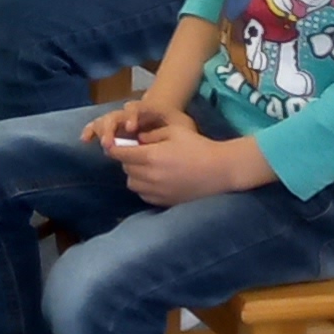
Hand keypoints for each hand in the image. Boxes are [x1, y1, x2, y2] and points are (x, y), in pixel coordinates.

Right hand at [78, 97, 178, 149]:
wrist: (166, 116)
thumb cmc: (174, 122)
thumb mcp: (181, 123)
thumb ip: (173, 127)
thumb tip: (157, 136)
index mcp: (145, 109)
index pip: (135, 109)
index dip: (131, 117)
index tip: (131, 128)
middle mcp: (129, 113)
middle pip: (116, 115)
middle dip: (112, 128)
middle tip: (110, 143)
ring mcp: (119, 119)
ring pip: (105, 121)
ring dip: (102, 132)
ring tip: (103, 145)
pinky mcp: (113, 129)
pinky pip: (98, 127)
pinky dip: (90, 132)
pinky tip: (85, 140)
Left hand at [112, 117, 272, 206]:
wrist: (221, 170)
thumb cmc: (199, 147)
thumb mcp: (175, 131)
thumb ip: (152, 134)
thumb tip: (137, 140)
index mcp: (151, 156)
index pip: (120, 154)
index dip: (114, 148)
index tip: (113, 145)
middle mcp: (150, 176)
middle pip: (125, 169)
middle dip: (127, 160)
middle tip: (136, 153)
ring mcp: (157, 192)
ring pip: (132, 184)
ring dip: (134, 174)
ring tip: (146, 167)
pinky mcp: (165, 202)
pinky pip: (144, 195)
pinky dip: (144, 187)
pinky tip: (155, 179)